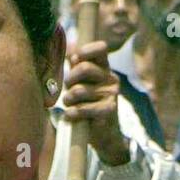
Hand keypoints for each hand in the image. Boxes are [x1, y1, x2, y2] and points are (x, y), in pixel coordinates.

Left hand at [62, 41, 129, 165]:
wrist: (104, 133)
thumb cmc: (88, 102)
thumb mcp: (82, 80)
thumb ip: (76, 63)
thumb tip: (69, 45)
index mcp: (104, 67)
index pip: (100, 48)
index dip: (85, 50)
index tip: (75, 59)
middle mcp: (111, 78)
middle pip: (84, 68)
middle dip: (69, 79)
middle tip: (68, 89)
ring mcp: (112, 94)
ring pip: (79, 90)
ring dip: (68, 99)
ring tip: (69, 104)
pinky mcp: (109, 110)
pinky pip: (83, 109)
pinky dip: (72, 113)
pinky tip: (70, 115)